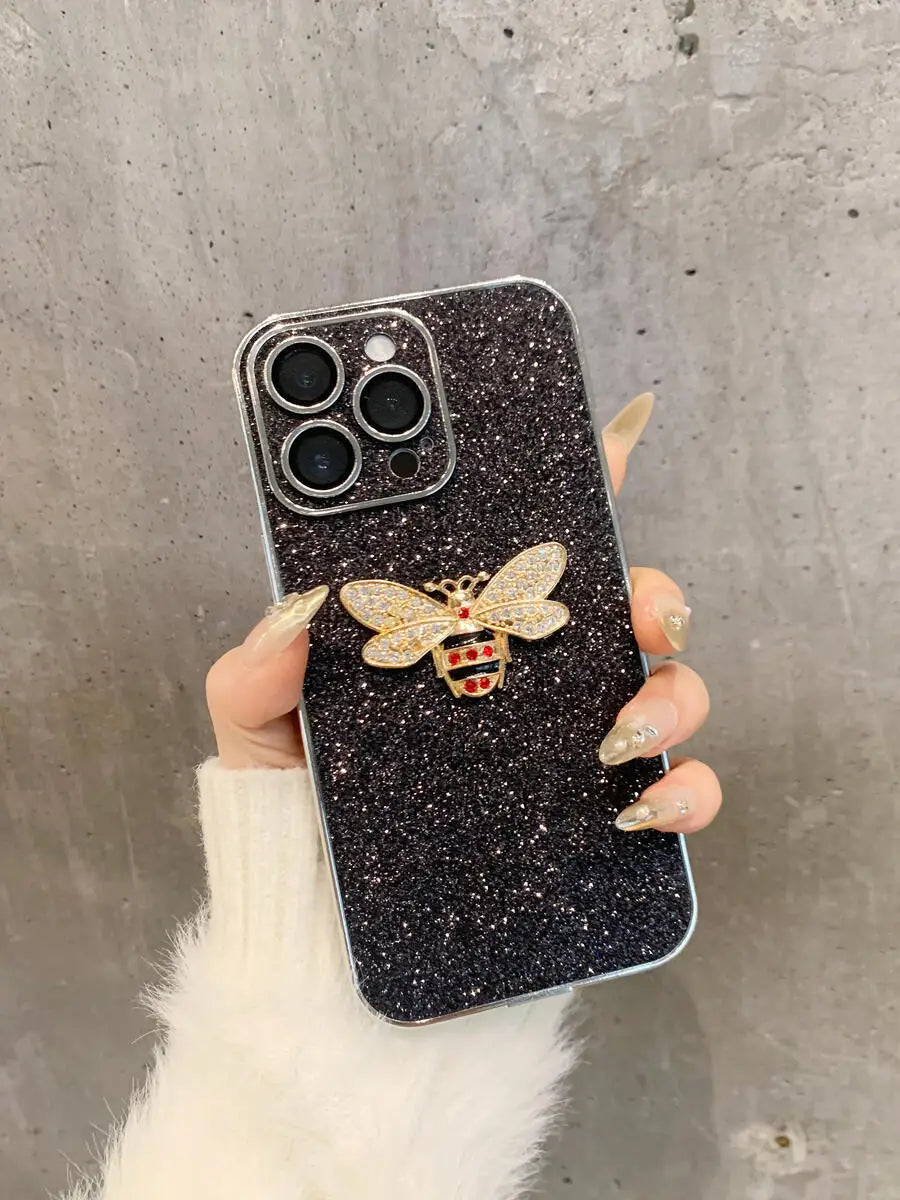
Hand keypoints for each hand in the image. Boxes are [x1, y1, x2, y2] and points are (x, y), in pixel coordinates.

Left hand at [206, 393, 719, 832]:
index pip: (534, 552)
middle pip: (627, 612)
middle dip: (654, 595)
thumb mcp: (264, 730)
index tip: (618, 441)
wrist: (325, 924)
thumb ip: (260, 671)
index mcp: (465, 635)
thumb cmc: (302, 814)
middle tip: (643, 612)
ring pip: (671, 692)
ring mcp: (571, 749)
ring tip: (617, 734)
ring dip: (672, 698)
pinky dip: (684, 792)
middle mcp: (533, 682)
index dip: (586, 487)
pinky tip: (639, 804)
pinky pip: (677, 794)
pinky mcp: (596, 823)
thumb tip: (292, 615)